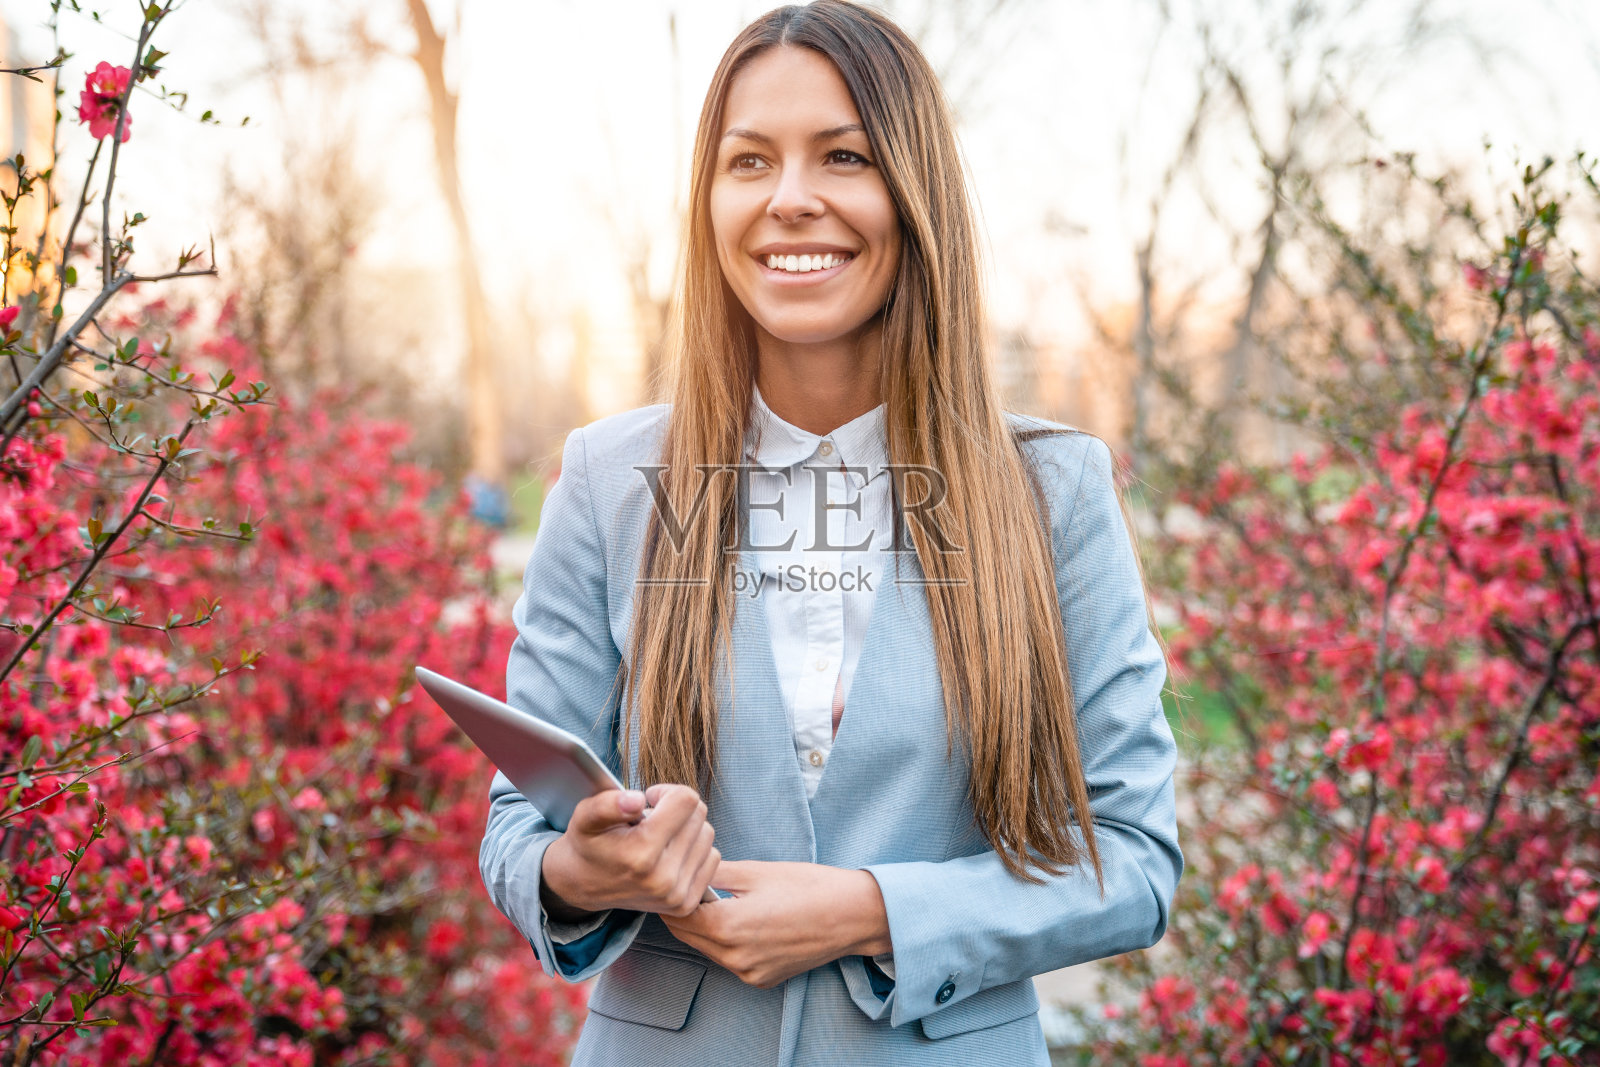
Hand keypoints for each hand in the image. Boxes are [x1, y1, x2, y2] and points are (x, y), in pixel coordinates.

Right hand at [540, 784, 718, 920]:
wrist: (585, 885)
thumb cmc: (589, 845)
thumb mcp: (586, 817)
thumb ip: (607, 804)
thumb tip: (636, 800)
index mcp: (641, 854)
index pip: (686, 800)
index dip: (667, 792)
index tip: (650, 800)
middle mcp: (663, 878)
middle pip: (699, 815)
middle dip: (676, 809)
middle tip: (651, 820)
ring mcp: (677, 895)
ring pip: (707, 834)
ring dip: (686, 829)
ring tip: (659, 837)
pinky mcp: (687, 904)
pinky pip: (712, 858)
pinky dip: (694, 849)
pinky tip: (670, 852)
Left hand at [662, 860, 890, 988]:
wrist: (853, 915)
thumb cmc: (808, 886)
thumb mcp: (756, 871)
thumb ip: (714, 873)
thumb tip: (686, 869)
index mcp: (728, 927)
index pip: (677, 915)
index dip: (671, 894)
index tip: (671, 877)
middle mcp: (734, 958)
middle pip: (688, 935)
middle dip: (683, 911)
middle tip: (689, 885)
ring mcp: (748, 973)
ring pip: (707, 949)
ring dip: (703, 927)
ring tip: (714, 900)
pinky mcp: (762, 980)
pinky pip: (729, 960)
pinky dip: (725, 942)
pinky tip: (739, 919)